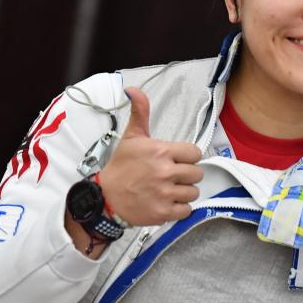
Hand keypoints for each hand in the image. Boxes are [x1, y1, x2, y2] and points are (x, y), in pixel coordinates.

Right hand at [99, 87, 203, 225]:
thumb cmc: (121, 167)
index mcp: (161, 151)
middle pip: (196, 173)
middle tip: (172, 176)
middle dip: (186, 175)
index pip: (195, 153)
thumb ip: (140, 112)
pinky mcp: (163, 212)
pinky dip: (179, 208)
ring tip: (169, 189)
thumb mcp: (132, 137)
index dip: (187, 157)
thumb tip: (134, 90)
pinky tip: (167, 202)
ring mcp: (165, 193)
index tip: (177, 160)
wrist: (105, 197)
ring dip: (183, 192)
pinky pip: (187, 210)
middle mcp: (165, 172)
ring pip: (193, 192)